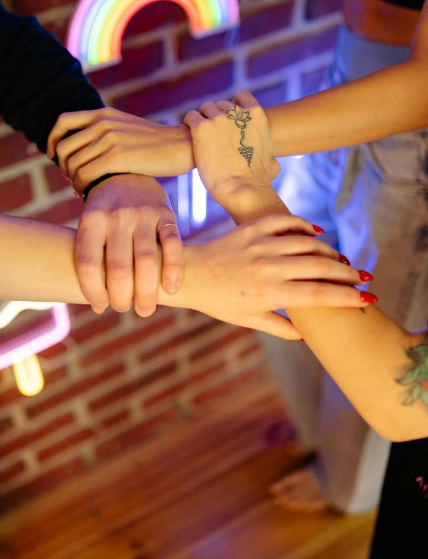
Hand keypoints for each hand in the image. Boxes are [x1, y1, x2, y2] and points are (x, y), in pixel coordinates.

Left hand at [47, 108, 194, 191]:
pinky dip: (82, 187)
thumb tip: (85, 150)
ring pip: (73, 164)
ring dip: (73, 181)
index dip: (52, 140)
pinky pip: (85, 175)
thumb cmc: (156, 144)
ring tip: (82, 189)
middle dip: (63, 167)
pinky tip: (89, 193)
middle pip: (63, 147)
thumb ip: (107, 132)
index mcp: (104, 114)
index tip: (53, 155)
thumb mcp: (128, 128)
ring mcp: (110, 139)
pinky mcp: (117, 157)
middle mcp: (103, 123)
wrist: (184, 145)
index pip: (63, 121)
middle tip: (73, 179)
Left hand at [75, 174, 182, 316]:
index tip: (100, 306)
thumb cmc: (104, 215)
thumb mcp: (89, 226)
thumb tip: (99, 305)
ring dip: (147, 292)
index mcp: (92, 221)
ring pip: (147, 260)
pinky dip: (173, 270)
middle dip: (121, 297)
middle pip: (118, 267)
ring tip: (145, 310)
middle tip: (124, 309)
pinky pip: (173, 245)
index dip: (93, 291)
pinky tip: (171, 289)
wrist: (126, 174)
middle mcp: (117, 216)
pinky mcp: (166, 215)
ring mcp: (143, 214)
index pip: (88, 264)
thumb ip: (93, 258)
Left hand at [183, 93, 278, 207]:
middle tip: (214, 134)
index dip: (234, 107)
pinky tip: (192, 136)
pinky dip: (190, 123)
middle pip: (220, 105)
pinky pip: (191, 117)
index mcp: (256, 115)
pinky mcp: (201, 128)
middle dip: (217, 117)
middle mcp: (237, 113)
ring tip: (202, 136)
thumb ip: (270, 156)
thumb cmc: (257, 180)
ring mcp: (218, 119)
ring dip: (203, 119)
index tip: (230, 120)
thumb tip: (273, 163)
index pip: (241, 96)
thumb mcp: (272, 163)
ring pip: (205, 109)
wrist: (241, 187)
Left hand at [185, 215, 369, 338]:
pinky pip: (285, 221)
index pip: (320, 295)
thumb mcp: (249, 320)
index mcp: (269, 293)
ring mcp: (260, 245)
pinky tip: (317, 233)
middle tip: (365, 277)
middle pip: (321, 267)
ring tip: (343, 260)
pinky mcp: (251, 228)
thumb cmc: (219, 302)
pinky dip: (304, 225)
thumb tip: (309, 336)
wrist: (189, 274)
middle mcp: (268, 268)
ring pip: (308, 243)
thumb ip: (281, 328)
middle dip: (349, 273)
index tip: (369, 299)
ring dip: (331, 252)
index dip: (348, 297)